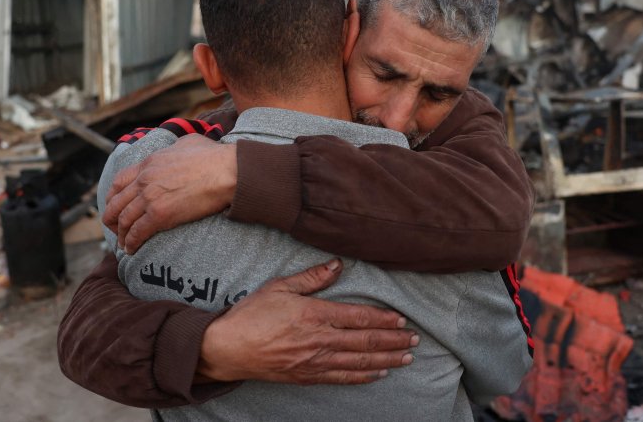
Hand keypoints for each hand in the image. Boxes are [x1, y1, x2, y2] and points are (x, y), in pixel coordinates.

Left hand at [105, 134, 237, 252]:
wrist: (227, 171)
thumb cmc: (214, 157)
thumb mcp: (188, 142)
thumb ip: (175, 147)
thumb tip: (178, 149)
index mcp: (149, 163)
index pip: (119, 181)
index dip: (112, 196)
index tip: (114, 205)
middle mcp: (144, 180)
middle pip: (116, 203)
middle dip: (111, 218)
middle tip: (115, 228)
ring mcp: (150, 198)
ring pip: (124, 220)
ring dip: (121, 235)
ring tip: (124, 244)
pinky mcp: (160, 215)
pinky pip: (137, 232)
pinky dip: (131, 243)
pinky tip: (132, 250)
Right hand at [198, 259, 417, 384]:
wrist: (227, 349)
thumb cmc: (251, 315)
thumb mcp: (280, 286)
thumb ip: (311, 278)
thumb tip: (337, 265)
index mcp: (315, 314)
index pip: (358, 317)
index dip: (383, 319)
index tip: (402, 320)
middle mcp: (319, 340)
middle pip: (365, 341)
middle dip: (394, 341)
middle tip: (415, 340)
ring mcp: (315, 361)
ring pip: (359, 362)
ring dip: (386, 359)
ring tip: (406, 358)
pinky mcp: (307, 376)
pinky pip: (342, 378)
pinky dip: (363, 376)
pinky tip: (378, 374)